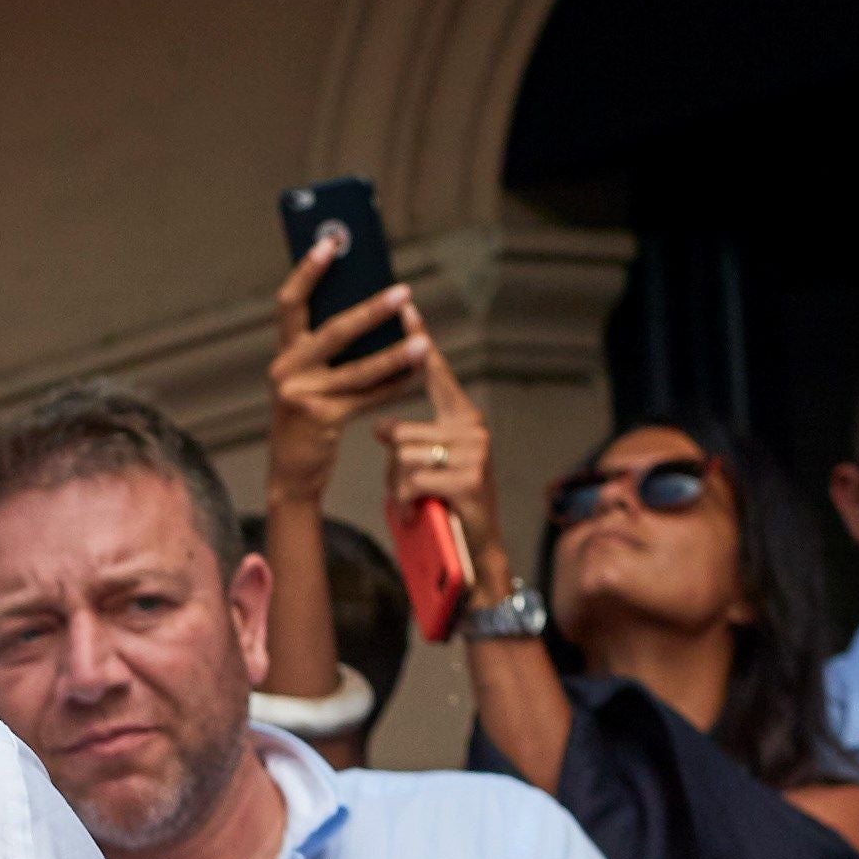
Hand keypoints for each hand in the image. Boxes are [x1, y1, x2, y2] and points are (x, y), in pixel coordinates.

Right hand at [266, 230, 428, 510]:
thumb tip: (375, 309)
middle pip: (333, 331)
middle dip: (371, 310)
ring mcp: (303, 397)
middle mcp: (287, 371)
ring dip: (396, 353)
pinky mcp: (322, 420)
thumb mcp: (308, 379)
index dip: (308, 270)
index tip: (331, 242)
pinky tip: (417, 372)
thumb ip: (328, 349)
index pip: (290, 303)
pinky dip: (394, 385)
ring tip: (423, 339)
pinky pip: (368, 397)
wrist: (292, 473)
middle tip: (404, 292)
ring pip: (358, 368)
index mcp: (283, 354)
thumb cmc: (307, 418)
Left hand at [377, 337, 501, 596]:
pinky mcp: (467, 481)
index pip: (435, 374)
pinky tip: (421, 513)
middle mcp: (473, 428)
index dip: (420, 343)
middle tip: (411, 487)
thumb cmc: (446, 503)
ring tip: (418, 501)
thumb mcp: (426, 464)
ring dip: (398, 488)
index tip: (406, 309)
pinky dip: (407, 503)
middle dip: (393, 466)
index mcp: (463, 417)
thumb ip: (409, 439)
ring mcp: (473, 454)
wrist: (476, 550)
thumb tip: (381, 427)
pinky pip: (412, 482)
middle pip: (398, 432)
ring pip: (401, 459)